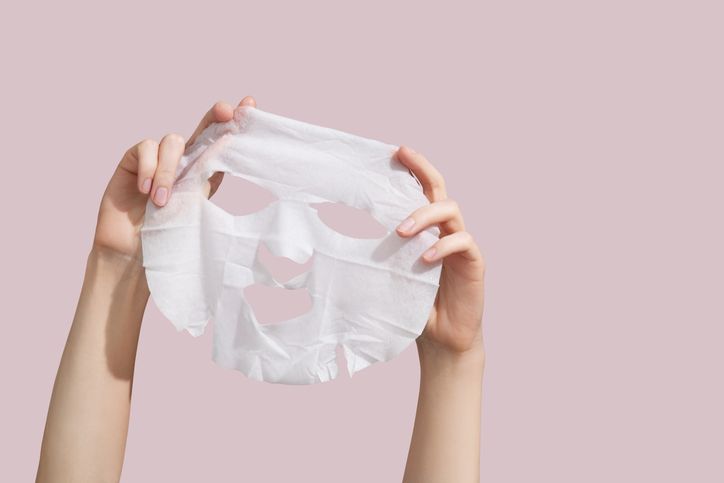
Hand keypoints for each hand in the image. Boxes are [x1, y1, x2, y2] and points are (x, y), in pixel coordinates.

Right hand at [92, 96, 256, 259]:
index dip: (234, 123)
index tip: (251, 103)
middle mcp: (181, 162)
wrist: (133, 255)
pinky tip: (144, 191)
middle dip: (215, 117)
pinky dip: (148, 168)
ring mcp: (157, 160)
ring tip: (161, 201)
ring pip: (172, 141)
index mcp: (202, 173)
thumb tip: (232, 144)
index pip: (220, 144)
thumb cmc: (168, 236)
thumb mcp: (195, 206)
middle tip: (226, 111)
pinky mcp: (132, 162)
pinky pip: (145, 148)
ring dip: (169, 171)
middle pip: (201, 130)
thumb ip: (209, 176)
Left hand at [395, 146, 484, 356]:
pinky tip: (425, 259)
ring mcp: (462, 245)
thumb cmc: (412, 306)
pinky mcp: (474, 263)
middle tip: (402, 158)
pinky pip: (463, 242)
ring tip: (401, 231)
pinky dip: (443, 246)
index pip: (422, 190)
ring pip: (451, 210)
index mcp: (427, 230)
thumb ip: (376, 256)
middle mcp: (446, 231)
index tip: (396, 151)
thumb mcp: (389, 276)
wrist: (440, 340)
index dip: (415, 168)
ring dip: (425, 214)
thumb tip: (330, 245)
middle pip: (440, 189)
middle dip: (423, 170)